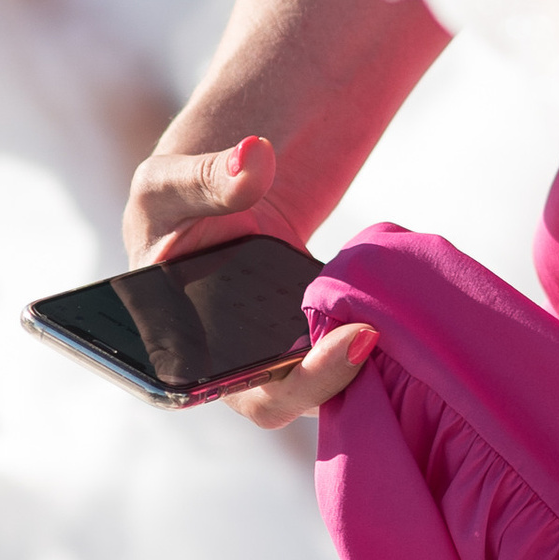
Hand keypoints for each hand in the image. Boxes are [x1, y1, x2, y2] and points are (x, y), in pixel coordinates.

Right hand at [121, 130, 376, 429]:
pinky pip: (337, 355)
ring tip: (384, 326)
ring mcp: (271, 357)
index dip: (270, 384)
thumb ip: (204, 176)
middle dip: (322, 379)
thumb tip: (252, 159)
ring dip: (352, 367)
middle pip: (277, 400)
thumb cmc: (174, 203)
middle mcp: (226, 367)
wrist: (216, 202)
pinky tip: (390, 312)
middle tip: (364, 337)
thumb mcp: (168, 183)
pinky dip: (364, 341)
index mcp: (174, 348)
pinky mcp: (307, 338)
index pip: (218, 392)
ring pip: (315, 386)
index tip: (325, 347)